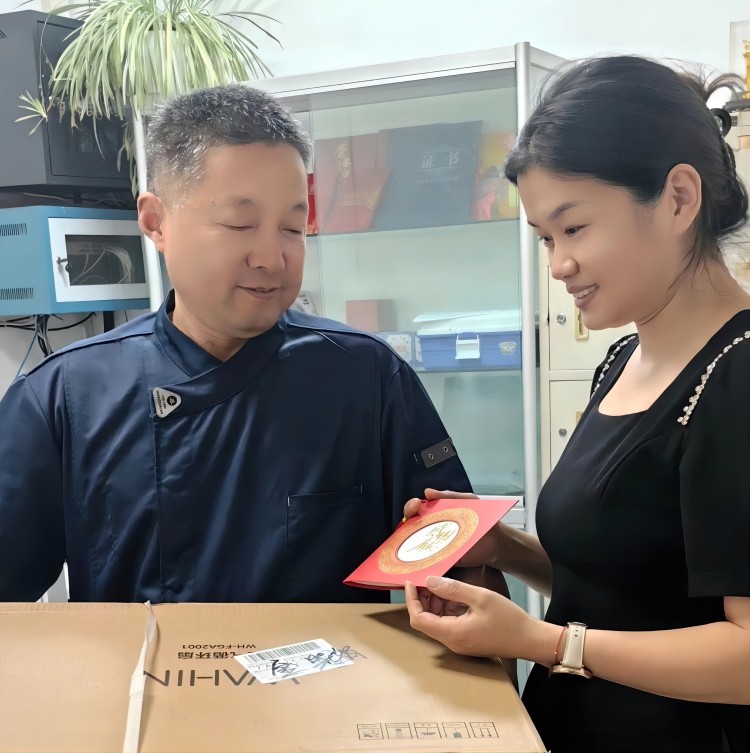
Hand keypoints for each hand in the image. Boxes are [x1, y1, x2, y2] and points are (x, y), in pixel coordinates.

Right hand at [401, 488, 501, 568]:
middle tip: (411, 518)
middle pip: (410, 526)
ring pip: (415, 544)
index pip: (416, 509)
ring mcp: (436, 545)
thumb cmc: (483, 519)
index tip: (415, 505)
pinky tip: (416, 556)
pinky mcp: (442, 560)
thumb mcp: (468, 500)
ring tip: (410, 538)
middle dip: (407, 521)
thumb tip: (428, 492)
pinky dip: (420, 559)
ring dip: (409, 541)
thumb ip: (450, 495)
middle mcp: (432, 529)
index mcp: (436, 513)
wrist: (496, 542)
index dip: (412, 506)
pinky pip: (427, 560)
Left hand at [405, 575, 537, 659]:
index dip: (411, 600)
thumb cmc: (509, 620)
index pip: (418, 619)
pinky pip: (449, 623)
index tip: (412, 582)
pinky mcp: (467, 640)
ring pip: (437, 621)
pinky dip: (448, 608)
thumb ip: (453, 588)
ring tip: (445, 584)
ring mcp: (459, 643)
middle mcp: (452, 642)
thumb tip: (429, 581)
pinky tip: (458, 595)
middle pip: (425, 620)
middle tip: (429, 579)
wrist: (531, 640)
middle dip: (424, 599)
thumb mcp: (480, 597)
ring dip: (437, 602)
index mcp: (452, 633)